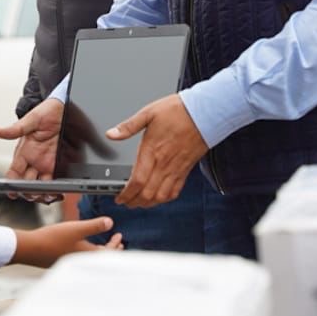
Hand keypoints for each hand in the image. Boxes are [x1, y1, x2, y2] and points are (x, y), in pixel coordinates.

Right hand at [0, 98, 62, 200]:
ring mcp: (47, 163)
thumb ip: (16, 128)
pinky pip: (56, 181)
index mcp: (24, 151)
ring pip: (41, 185)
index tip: (12, 192)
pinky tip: (57, 193)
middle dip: (28, 192)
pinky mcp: (60, 164)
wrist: (67, 108)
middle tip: (33, 196)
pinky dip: (55, 189)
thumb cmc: (48, 111)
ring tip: (46, 196)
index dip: (12, 184)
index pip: (14, 172)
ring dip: (42, 194)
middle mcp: (34, 159)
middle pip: (27, 183)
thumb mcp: (33, 119)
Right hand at [11, 216, 123, 267]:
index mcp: (88, 255)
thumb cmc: (52, 239)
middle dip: (110, 249)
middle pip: (101, 257)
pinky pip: (81, 257)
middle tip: (116, 243)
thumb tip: (110, 223)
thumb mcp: (77, 228)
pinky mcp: (63, 260)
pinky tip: (81, 245)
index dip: (116, 244)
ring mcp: (71, 262)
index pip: (109, 252)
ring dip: (99, 250)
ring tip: (101, 244)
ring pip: (91, 257)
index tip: (119, 236)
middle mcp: (81, 261)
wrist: (31, 249)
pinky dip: (87, 251)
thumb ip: (95, 225)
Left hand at [109, 93, 206, 207]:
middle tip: (125, 202)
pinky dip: (165, 199)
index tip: (119, 197)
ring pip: (161, 196)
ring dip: (148, 203)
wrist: (205, 113)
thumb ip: (128, 126)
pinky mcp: (186, 169)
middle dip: (134, 202)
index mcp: (152, 150)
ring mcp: (176, 168)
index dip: (126, 193)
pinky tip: (159, 198)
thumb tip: (111, 134)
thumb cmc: (178, 111)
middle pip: (148, 194)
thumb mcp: (148, 113)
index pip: (137, 181)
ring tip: (138, 203)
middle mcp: (164, 163)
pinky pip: (175, 191)